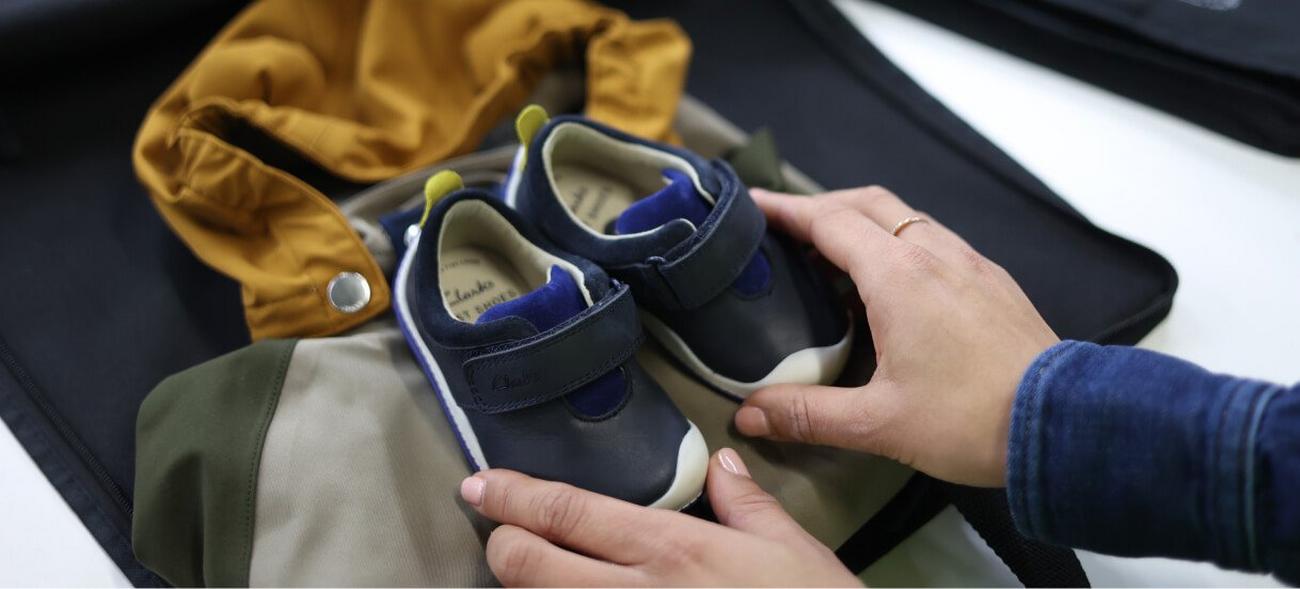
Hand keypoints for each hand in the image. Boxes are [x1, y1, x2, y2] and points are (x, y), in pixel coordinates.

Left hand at [459, 449, 859, 586]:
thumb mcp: (796, 553)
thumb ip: (749, 505)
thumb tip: (721, 464)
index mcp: (672, 551)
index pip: (570, 514)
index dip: (514, 497)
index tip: (480, 485)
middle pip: (529, 567)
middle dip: (501, 545)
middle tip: (498, 533)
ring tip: (534, 571)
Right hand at [736, 187, 1058, 486]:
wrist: (1062, 424)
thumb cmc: (975, 420)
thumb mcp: (877, 423)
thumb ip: (807, 414)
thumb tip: (751, 415)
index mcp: (897, 277)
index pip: (828, 222)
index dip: (786, 210)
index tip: (754, 205)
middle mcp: (934, 255)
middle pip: (865, 204)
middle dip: (820, 207)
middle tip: (785, 225)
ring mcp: (968, 263)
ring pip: (904, 218)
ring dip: (862, 221)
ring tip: (832, 251)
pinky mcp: (992, 281)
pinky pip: (935, 240)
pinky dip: (899, 241)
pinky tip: (892, 280)